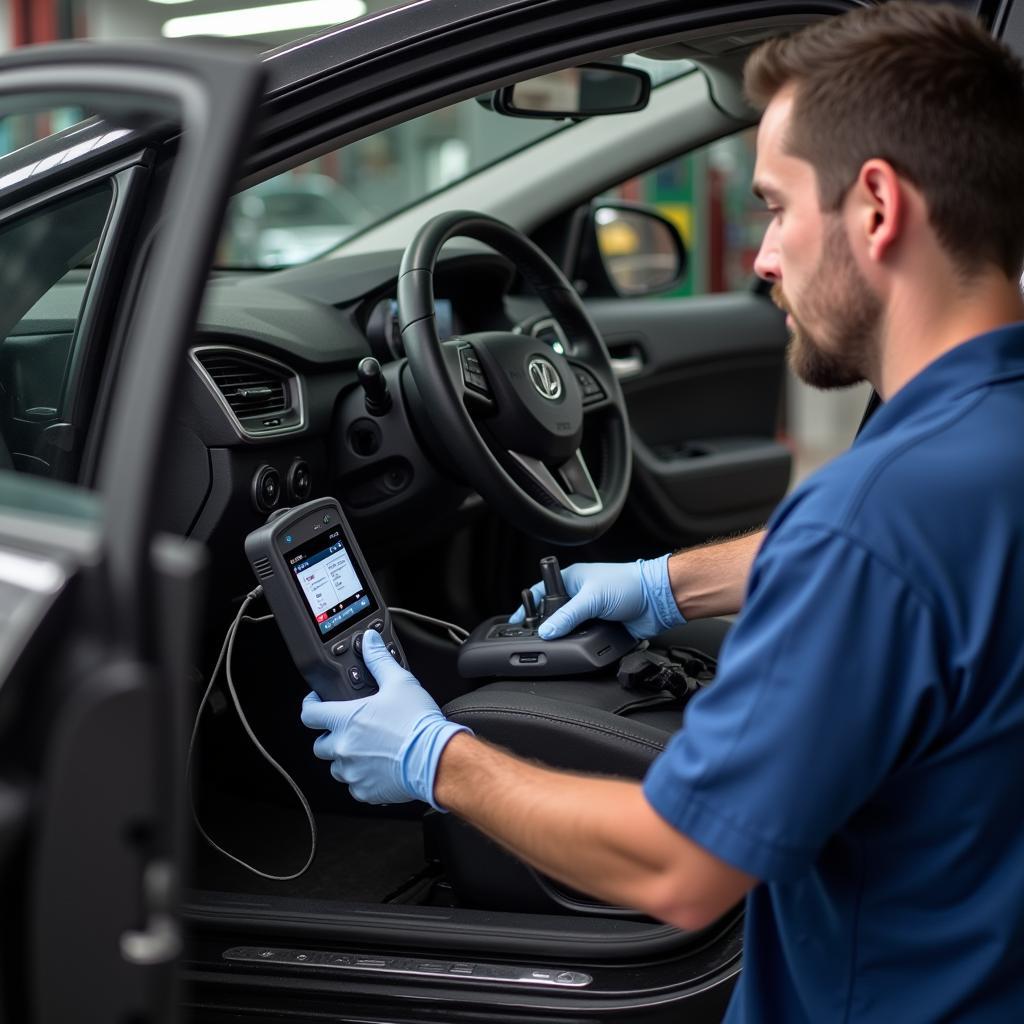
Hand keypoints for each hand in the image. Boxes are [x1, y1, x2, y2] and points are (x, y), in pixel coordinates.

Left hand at [300, 630, 470, 808]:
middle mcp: (343, 748)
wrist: (436, 758)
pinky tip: (379, 767)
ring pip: (336, 767)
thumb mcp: (399, 682)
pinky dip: (362, 777)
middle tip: (349, 729)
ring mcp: (353, 772)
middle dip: (331, 736)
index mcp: (346, 720)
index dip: (310, 705)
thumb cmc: (418, 724)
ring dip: (346, 758)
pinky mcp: (366, 791)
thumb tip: (369, 641)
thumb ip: (378, 660)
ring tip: (367, 749)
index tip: (316, 703)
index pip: (310, 713)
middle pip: (320, 744)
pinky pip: (355, 786)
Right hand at [510, 556, 683, 639]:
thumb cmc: (629, 583)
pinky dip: (583, 646)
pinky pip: (586, 641)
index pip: (541, 592)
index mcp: (572, 580)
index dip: (528, 606)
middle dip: (548, 627)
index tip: (516, 621)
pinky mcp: (602, 629)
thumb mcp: (592, 598)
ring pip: (570, 630)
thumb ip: (567, 616)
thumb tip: (547, 632)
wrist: (659, 600)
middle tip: (539, 639)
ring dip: (568, 638)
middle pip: (554, 615)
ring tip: (559, 647)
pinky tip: (579, 651)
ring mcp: (591, 614)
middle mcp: (580, 596)